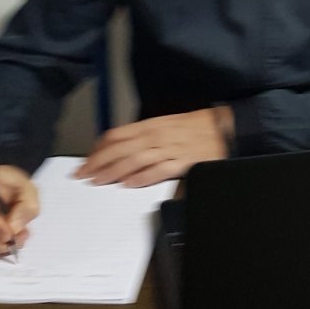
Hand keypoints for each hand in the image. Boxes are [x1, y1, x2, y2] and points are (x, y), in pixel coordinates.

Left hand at [78, 108, 229, 187]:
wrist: (227, 128)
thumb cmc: (199, 127)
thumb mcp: (168, 124)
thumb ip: (146, 135)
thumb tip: (123, 147)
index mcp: (152, 125)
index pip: (117, 135)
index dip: (98, 149)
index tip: (86, 161)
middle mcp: (157, 136)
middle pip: (120, 148)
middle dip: (98, 162)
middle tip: (82, 175)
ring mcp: (169, 149)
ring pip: (134, 160)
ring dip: (113, 171)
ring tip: (98, 181)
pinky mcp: (183, 162)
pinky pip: (158, 170)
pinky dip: (142, 177)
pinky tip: (129, 184)